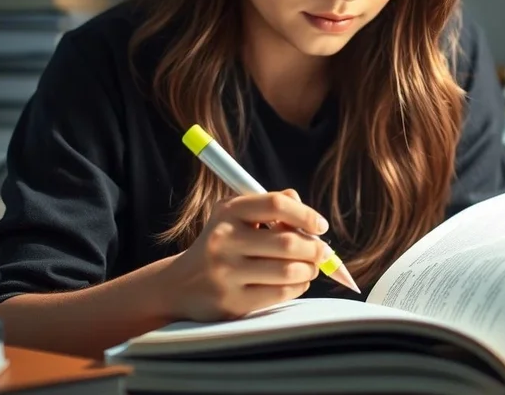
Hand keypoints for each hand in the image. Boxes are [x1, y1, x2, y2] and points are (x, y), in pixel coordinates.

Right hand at [161, 189, 330, 321]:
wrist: (181, 284)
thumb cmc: (222, 244)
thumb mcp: (237, 216)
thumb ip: (272, 205)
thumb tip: (306, 210)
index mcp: (229, 211)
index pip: (276, 204)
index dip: (306, 214)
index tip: (321, 226)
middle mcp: (224, 239)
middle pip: (287, 242)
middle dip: (315, 248)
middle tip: (322, 252)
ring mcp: (226, 272)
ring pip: (288, 271)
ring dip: (309, 269)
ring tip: (309, 267)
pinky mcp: (232, 301)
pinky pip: (280, 293)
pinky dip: (297, 287)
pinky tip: (295, 282)